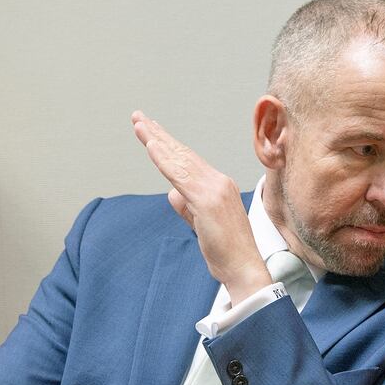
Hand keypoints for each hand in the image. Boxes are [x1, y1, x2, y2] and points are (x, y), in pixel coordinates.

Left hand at [131, 110, 271, 302]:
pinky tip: (151, 146)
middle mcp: (219, 182)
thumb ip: (187, 207)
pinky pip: (180, 175)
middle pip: (183, 154)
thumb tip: (172, 194)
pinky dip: (164, 159)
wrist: (244, 267)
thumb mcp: (202, 225)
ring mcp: (214, 189)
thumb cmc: (227, 251)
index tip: (153, 132)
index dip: (169, 145)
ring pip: (179, 160)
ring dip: (157, 140)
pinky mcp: (207, 200)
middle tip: (139, 117)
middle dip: (159, 134)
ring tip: (140, 124)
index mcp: (220, 186)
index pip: (190, 161)